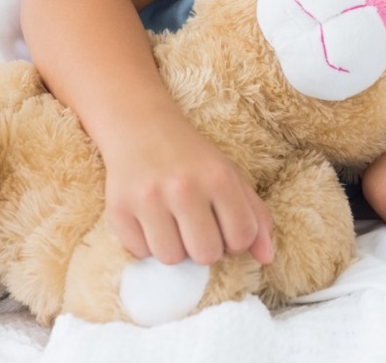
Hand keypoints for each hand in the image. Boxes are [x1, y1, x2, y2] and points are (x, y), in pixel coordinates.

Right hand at [100, 106, 273, 266]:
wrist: (141, 127)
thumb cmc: (193, 159)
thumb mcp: (230, 176)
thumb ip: (256, 216)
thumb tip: (267, 259)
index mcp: (219, 178)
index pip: (241, 238)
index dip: (235, 240)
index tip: (223, 226)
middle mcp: (184, 187)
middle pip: (206, 254)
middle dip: (204, 248)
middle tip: (196, 226)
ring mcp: (148, 198)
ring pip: (171, 258)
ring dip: (175, 247)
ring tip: (172, 223)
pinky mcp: (118, 209)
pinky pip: (140, 253)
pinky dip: (146, 243)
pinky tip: (149, 219)